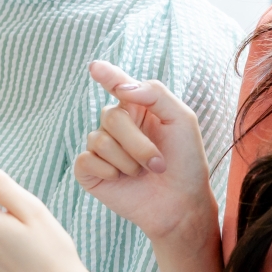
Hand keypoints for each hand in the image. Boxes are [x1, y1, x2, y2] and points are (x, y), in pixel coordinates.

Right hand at [73, 61, 219, 246]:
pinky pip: (86, 160)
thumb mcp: (182, 121)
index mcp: (138, 107)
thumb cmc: (186, 162)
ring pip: (99, 140)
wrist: (181, 205)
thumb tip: (123, 88)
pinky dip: (108, 170)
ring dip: (128, 161)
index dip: (107, 75)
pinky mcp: (90, 170)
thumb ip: (156, 94)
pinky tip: (121, 179)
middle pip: (111, 117)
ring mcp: (101, 147)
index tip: (96, 67)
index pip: (118, 84)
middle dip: (138, 144)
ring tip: (144, 173)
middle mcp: (117, 124)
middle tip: (158, 163)